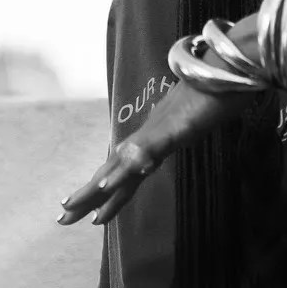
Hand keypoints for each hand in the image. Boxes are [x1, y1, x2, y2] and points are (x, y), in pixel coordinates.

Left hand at [57, 73, 251, 226]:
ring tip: (73, 205)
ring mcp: (158, 131)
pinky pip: (148, 149)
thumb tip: (160, 150)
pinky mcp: (172, 127)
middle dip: (86, 197)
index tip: (84, 215)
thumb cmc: (211, 96)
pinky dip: (130, 164)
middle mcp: (148, 137)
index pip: (122, 172)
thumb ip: (175, 135)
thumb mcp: (191, 124)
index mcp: (152, 141)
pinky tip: (117, 177)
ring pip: (122, 163)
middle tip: (60, 219)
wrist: (226, 69)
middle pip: (112, 172)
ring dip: (98, 185)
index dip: (104, 192)